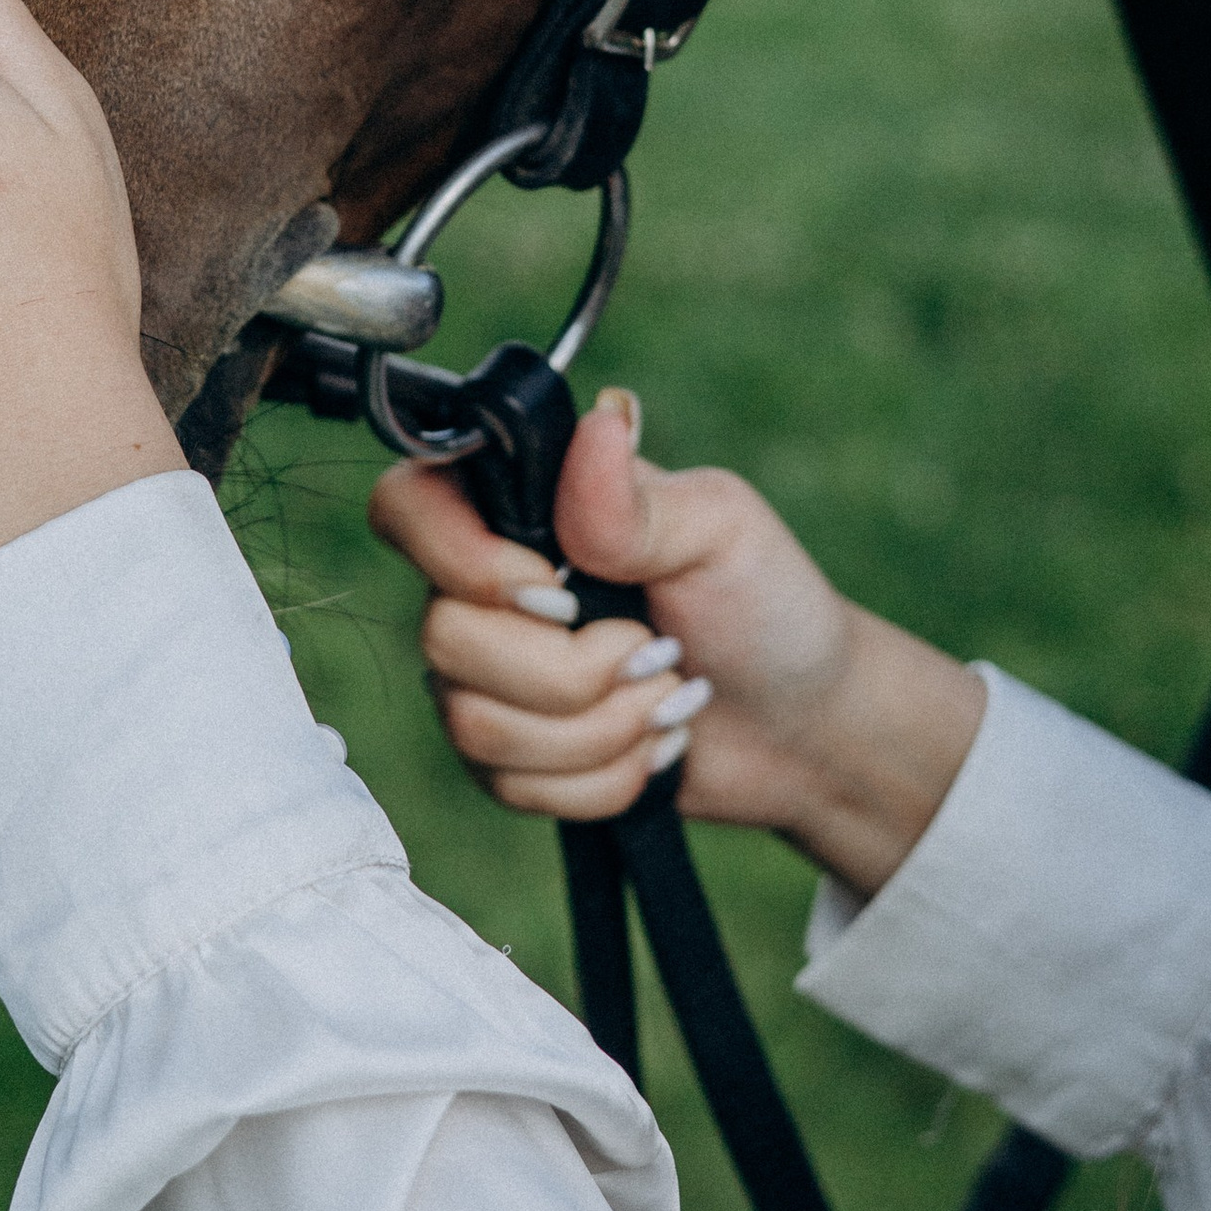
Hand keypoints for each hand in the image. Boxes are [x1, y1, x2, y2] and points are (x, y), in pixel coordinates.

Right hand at [369, 394, 984, 898]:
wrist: (803, 725)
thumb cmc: (766, 606)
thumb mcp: (720, 530)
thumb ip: (636, 497)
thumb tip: (598, 424)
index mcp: (523, 506)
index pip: (407, 506)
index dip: (463, 561)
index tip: (557, 588)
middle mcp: (486, 587)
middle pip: (444, 639)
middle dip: (573, 671)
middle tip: (654, 651)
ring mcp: (489, 676)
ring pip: (474, 725)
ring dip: (598, 730)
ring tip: (664, 700)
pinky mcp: (511, 758)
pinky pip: (509, 786)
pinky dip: (601, 779)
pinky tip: (648, 749)